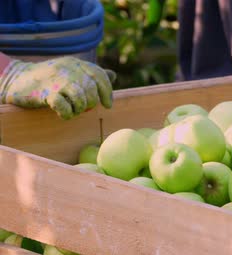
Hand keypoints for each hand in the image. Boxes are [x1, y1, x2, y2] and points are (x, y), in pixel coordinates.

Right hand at [0, 57, 115, 119]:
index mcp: (77, 63)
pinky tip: (64, 114)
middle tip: (83, 108)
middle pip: (91, 89)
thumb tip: (113, 76)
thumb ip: (91, 75)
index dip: (107, 92)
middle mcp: (68, 69)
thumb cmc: (50, 78)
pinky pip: (63, 106)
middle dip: (91, 103)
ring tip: (73, 111)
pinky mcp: (44, 93)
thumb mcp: (72, 71)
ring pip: (80, 97)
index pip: (100, 76)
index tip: (107, 105)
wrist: (18, 79)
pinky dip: (67, 114)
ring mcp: (56, 80)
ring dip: (80, 109)